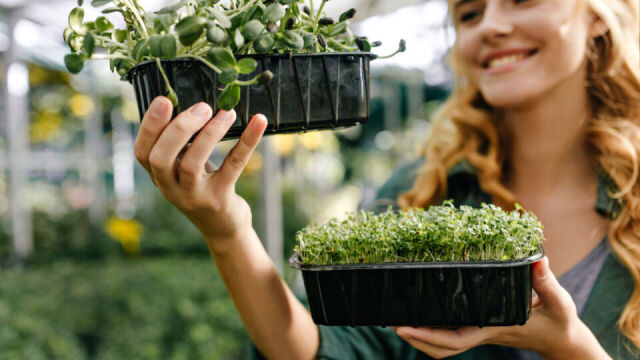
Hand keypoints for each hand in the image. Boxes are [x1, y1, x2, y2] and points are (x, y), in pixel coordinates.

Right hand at [134, 96, 267, 249]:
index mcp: (159, 176)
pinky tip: (259, 122)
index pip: (142, 152)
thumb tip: (191, 102)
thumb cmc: (202, 187)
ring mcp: (194, 196)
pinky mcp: (220, 199)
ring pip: (191, 164)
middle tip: (201, 107)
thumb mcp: (184, 168)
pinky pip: (233, 166)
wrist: (223, 228)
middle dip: (178, 129)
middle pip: (161, 158)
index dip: (149, 126)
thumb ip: (181, 144)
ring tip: (226, 113)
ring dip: (209, 134)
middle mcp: (171, 188)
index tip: (163, 100)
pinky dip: (247, 141)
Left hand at [392, 257, 610, 359]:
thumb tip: (538, 260)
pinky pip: (452, 333)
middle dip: (415, 338)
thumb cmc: (560, 321)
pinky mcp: (481, 327)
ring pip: (444, 343)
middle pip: (441, 346)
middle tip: (390, 322)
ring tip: (397, 319)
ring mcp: (480, 331)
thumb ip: (547, 281)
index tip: (402, 327)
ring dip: (420, 336)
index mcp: (493, 328)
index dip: (426, 336)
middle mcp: (481, 332)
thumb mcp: (558, 301)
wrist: (563, 340)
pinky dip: (433, 328)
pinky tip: (422, 312)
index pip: (454, 339)